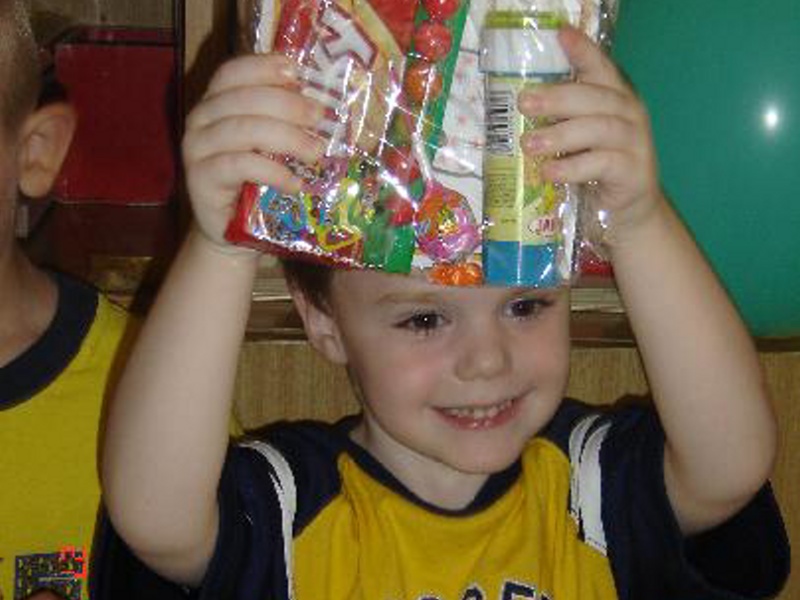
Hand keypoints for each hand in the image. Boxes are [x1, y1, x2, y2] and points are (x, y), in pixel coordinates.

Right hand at [182, 53, 326, 249]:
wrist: (230, 234)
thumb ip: (284, 121)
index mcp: (216, 102)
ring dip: (286, 137)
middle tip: (319, 118)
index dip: (263, 67)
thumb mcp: (271, 147)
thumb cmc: (257, 185)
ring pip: (243, 129)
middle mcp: (200, 119)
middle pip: (243, 98)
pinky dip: (272, 171)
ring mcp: (197, 148)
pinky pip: (240, 165)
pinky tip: (295, 183)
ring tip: (315, 152)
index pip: (233, 72)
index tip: (296, 72)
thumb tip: (322, 104)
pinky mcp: (200, 179)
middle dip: (287, 105)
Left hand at [519, 27, 663, 242]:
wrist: (628, 212)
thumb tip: (513, 109)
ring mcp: (635, 142)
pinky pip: (602, 164)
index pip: (600, 67)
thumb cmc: (595, 169)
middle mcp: (629, 113)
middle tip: (523, 102)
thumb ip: (559, 120)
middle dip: (558, 97)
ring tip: (528, 144)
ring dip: (560, 135)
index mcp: (614, 98)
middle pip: (595, 97)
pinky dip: (573, 167)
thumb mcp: (578, 140)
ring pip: (599, 129)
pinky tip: (549, 172)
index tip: (560, 35)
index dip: (583, 50)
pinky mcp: (633, 172)